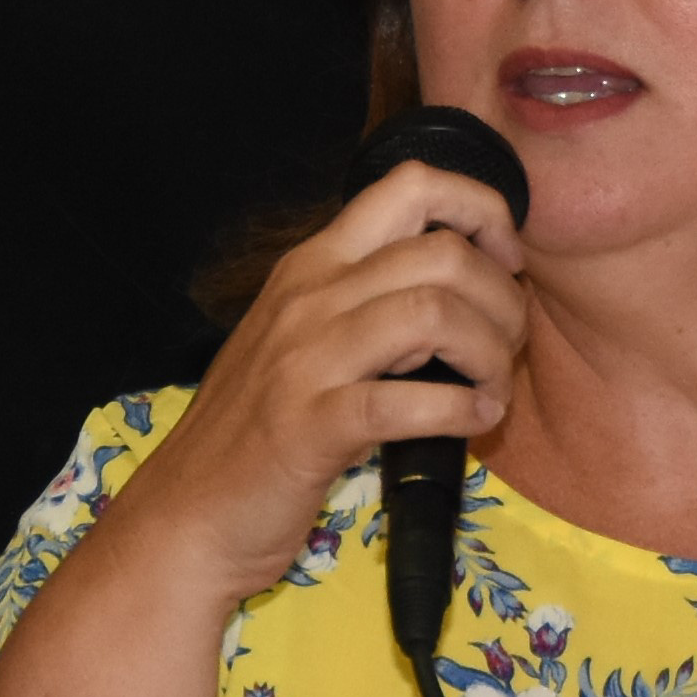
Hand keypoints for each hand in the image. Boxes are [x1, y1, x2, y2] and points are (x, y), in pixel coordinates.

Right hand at [112, 162, 528, 606]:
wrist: (190, 511)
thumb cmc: (263, 428)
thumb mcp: (313, 338)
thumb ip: (374, 300)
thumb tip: (471, 286)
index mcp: (315, 265)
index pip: (413, 186)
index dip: (482, 213)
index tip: (505, 265)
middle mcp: (309, 297)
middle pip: (443, 253)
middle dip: (503, 300)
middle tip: (507, 347)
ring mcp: (304, 359)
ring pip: (433, 313)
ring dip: (491, 353)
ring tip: (493, 388)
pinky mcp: (309, 427)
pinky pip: (406, 401)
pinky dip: (461, 410)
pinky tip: (475, 422)